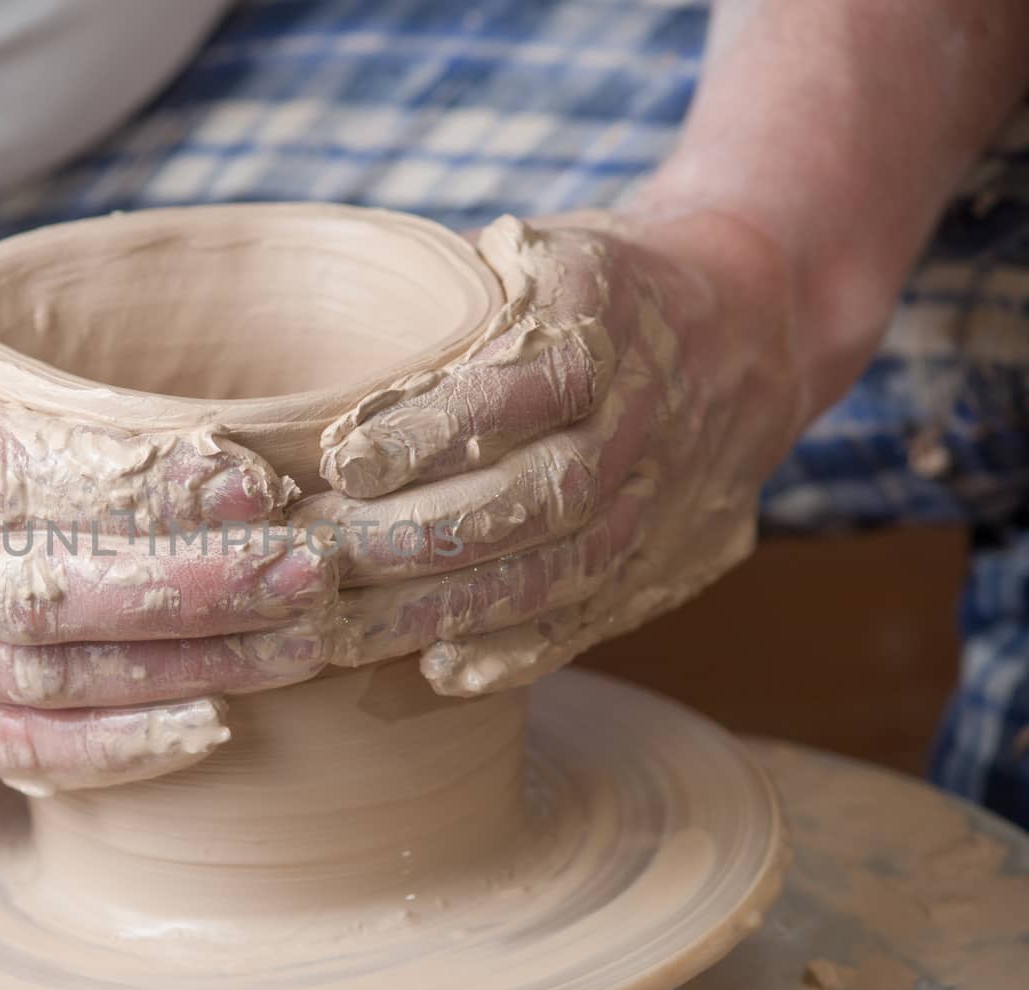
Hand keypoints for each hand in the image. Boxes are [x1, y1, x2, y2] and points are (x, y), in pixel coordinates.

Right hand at [0, 310, 332, 786]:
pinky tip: (207, 727)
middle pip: (54, 590)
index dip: (144, 481)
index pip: (22, 470)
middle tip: (311, 567)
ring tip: (297, 646)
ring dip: (187, 670)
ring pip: (52, 680)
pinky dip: (117, 749)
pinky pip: (15, 750)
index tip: (253, 475)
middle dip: (198, 586)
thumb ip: (2, 378)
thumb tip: (166, 377)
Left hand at [291, 210, 806, 693]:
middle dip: (424, 538)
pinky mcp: (672, 556)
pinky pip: (600, 612)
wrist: (752, 317)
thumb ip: (440, 291)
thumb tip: (307, 339)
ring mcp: (670, 491)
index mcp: (610, 305)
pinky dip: (522, 648)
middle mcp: (651, 407)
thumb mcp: (527, 250)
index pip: (533, 378)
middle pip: (546, 492)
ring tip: (346, 633)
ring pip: (566, 565)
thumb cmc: (589, 284)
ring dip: (451, 608)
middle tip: (318, 565)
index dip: (439, 427)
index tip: (345, 461)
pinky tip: (443, 670)